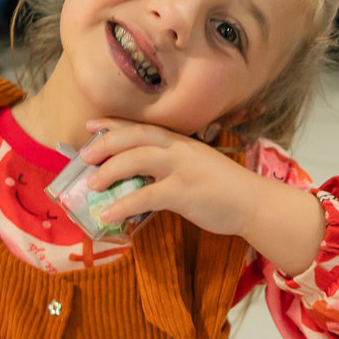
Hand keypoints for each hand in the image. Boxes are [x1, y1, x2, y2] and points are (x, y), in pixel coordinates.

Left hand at [80, 119, 259, 238]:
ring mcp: (181, 168)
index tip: (90, 126)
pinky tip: (108, 214)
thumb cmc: (224, 189)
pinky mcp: (183, 192)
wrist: (254, 203)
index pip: (141, 127)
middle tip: (84, 157)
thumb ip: (169, 166)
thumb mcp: (195, 166)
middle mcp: (178, 148)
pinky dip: (123, 205)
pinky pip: (146, 196)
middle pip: (134, 137)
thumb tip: (136, 178)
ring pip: (136, 159)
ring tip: (91, 184)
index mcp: (180, 141)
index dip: (112, 125)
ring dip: (109, 170)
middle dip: (105, 144)